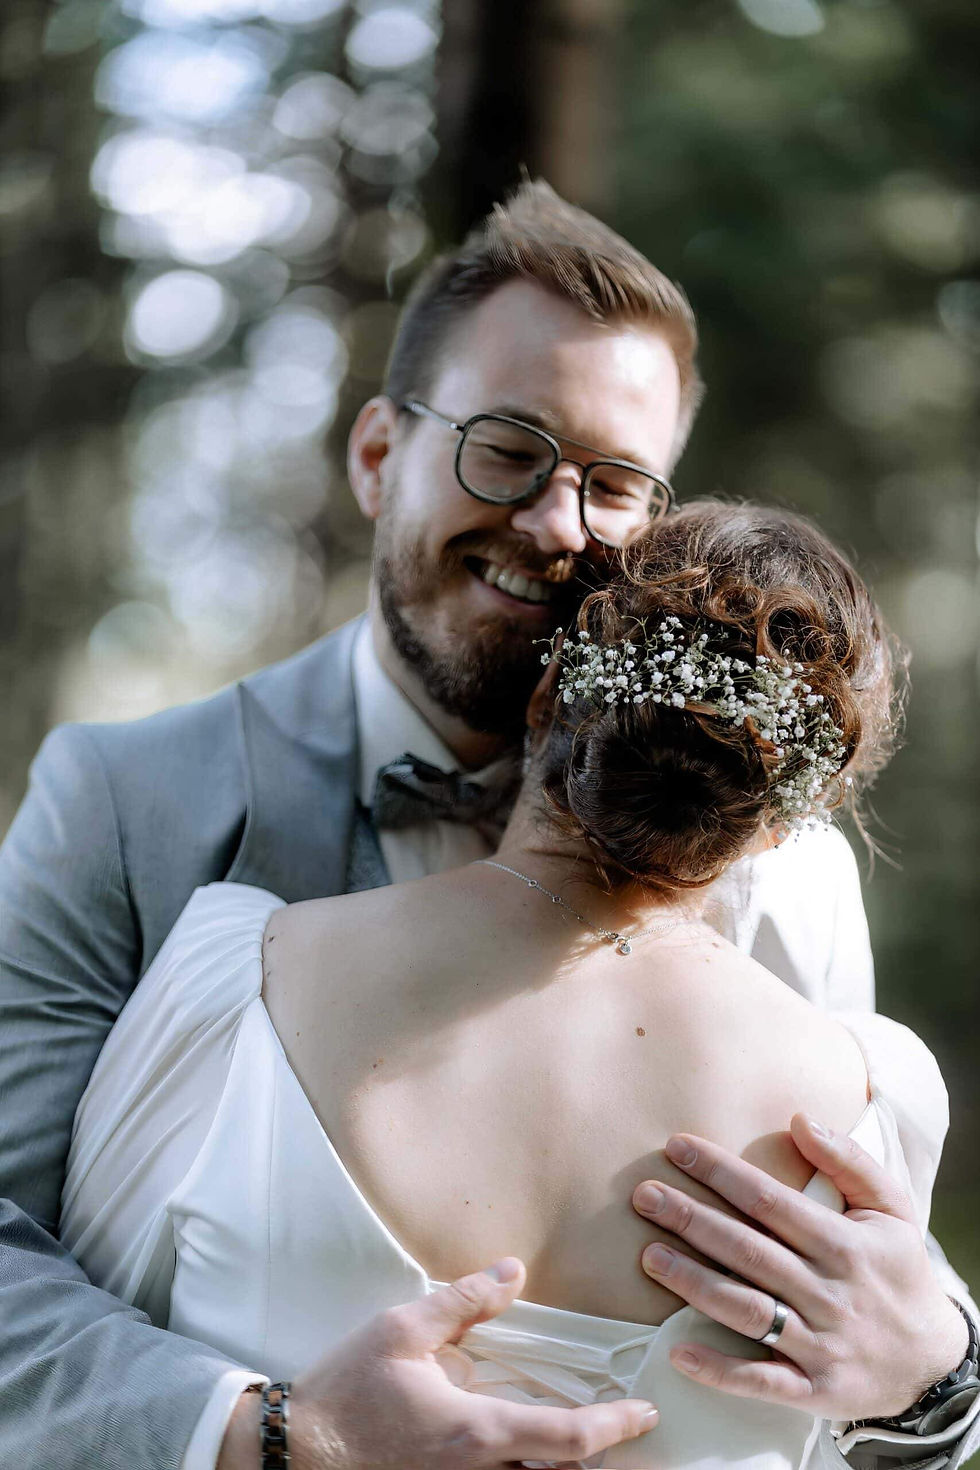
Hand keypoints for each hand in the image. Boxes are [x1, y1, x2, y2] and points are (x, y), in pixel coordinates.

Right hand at [220, 1257, 657, 1469]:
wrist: (296, 1454)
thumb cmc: (347, 1392)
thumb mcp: (401, 1330)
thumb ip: (463, 1301)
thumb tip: (512, 1271)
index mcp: (478, 1432)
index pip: (570, 1438)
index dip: (617, 1425)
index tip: (646, 1412)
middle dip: (601, 1458)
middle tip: (626, 1428)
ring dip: (565, 1469)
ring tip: (586, 1441)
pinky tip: (529, 1454)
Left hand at [632, 1114, 968, 1421]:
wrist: (934, 1360)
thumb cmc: (899, 1272)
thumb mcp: (892, 1209)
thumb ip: (849, 1161)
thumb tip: (801, 1119)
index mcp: (844, 1244)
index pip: (770, 1201)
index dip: (721, 1173)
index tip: (677, 1148)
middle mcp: (828, 1292)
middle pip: (748, 1250)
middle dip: (692, 1220)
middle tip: (644, 1195)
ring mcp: (819, 1343)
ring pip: (746, 1311)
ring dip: (693, 1284)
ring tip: (649, 1256)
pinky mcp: (813, 1389)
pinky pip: (761, 1380)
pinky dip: (719, 1370)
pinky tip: (677, 1351)